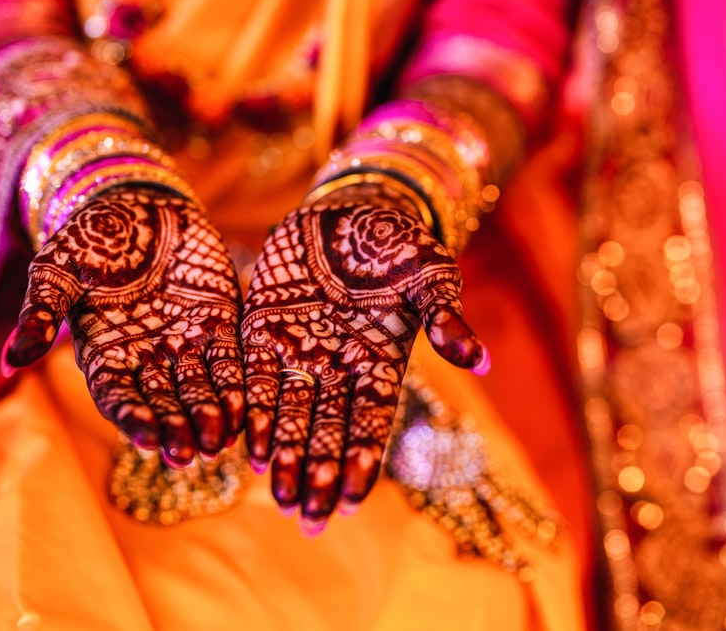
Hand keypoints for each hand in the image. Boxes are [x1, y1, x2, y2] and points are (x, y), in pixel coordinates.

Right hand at [3, 186, 243, 466]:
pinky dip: (237, 386)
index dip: (132, 417)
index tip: (147, 437)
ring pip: (198, 390)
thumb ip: (42, 313)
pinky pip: (229, 361)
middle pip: (162, 403)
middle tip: (189, 454)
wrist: (140, 201)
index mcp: (105, 354)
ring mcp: (184, 344)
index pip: (117, 396)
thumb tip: (11, 362)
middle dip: (175, 428)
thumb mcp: (58, 269)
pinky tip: (246, 410)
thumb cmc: (91, 235)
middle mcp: (146, 358)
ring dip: (208, 417)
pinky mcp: (219, 324)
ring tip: (219, 443)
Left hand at [241, 191, 487, 532]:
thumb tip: (479, 361)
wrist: (349, 208)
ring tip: (278, 496)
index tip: (349, 499)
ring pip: (290, 413)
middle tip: (308, 517)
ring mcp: (300, 349)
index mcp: (380, 361)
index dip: (360, 460)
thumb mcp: (429, 274)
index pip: (371, 421)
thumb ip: (445, 317)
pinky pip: (256, 376)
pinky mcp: (263, 326)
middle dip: (318, 472)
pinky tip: (246, 446)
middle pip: (328, 429)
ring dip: (284, 454)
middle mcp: (338, 366)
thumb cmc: (399, 241)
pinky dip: (253, 410)